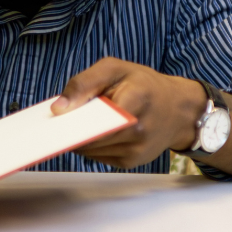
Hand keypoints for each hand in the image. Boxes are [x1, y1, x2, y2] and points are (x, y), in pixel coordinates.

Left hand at [51, 57, 207, 169]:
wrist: (179, 109)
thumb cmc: (144, 84)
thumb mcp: (114, 69)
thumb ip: (84, 83)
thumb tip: (58, 108)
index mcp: (135, 101)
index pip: (95, 120)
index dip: (72, 122)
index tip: (53, 120)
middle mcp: (138, 131)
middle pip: (90, 138)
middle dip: (71, 130)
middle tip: (56, 121)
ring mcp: (136, 150)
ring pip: (90, 150)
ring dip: (79, 139)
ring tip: (76, 122)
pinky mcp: (132, 161)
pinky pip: (98, 156)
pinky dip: (91, 145)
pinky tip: (92, 131)